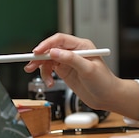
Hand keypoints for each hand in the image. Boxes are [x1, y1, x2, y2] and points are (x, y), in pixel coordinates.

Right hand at [24, 33, 138, 118]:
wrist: (108, 97)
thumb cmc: (104, 82)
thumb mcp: (88, 69)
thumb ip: (71, 59)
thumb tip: (54, 52)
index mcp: (81, 46)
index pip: (60, 40)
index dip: (47, 44)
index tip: (37, 52)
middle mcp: (74, 52)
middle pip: (51, 49)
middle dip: (40, 57)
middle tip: (30, 65)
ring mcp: (68, 62)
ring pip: (48, 60)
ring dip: (42, 68)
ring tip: (40, 77)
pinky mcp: (65, 72)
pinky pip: (50, 70)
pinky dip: (46, 76)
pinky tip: (49, 82)